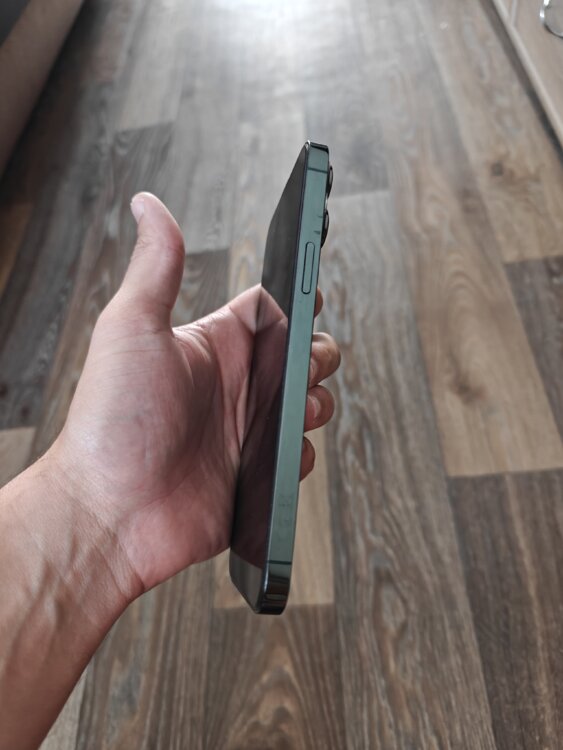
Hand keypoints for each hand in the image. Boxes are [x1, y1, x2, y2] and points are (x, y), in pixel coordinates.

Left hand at [51, 193, 339, 596]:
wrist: (109, 514)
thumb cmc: (111, 421)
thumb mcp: (133, 328)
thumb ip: (156, 266)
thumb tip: (148, 204)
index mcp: (214, 345)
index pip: (270, 308)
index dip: (297, 298)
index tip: (313, 292)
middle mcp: (235, 386)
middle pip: (302, 355)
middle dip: (318, 354)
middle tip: (302, 368)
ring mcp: (246, 432)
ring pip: (310, 405)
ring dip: (317, 403)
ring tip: (295, 411)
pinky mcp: (254, 476)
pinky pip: (298, 459)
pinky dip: (298, 456)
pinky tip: (273, 457)